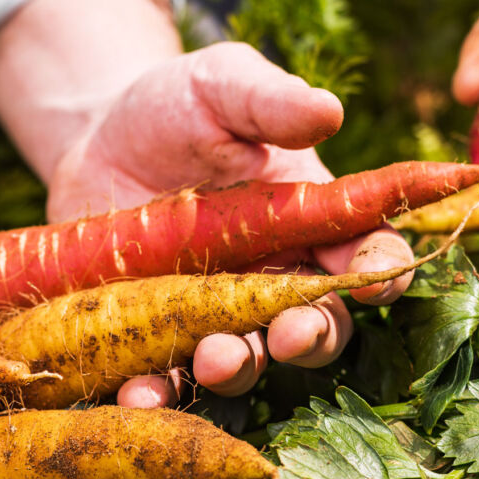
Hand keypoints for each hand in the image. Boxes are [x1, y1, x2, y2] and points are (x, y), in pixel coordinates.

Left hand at [46, 42, 414, 405]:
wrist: (96, 141)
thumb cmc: (175, 108)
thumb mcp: (220, 86)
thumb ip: (269, 100)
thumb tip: (328, 112)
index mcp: (311, 223)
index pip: (366, 254)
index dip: (382, 272)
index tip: (372, 280)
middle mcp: (275, 278)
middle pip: (318, 325)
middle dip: (311, 336)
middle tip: (292, 334)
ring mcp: (218, 313)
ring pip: (248, 360)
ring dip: (238, 368)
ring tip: (213, 359)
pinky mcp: (161, 334)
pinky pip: (168, 376)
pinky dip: (158, 390)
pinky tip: (137, 392)